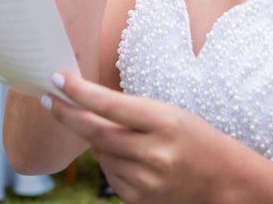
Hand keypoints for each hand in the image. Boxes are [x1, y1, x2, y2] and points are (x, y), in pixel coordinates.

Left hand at [43, 73, 234, 203]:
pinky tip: (134, 160)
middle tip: (50, 100)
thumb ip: (129, 113)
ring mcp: (146, 180)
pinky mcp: (140, 199)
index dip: (79, 93)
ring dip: (98, 142)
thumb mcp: (168, 114)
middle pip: (95, 132)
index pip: (110, 106)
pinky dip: (111, 162)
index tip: (57, 80)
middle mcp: (154, 153)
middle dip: (67, 114)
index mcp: (163, 122)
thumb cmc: (193, 137)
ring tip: (127, 139)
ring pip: (99, 154)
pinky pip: (109, 174)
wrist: (222, 178)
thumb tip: (82, 110)